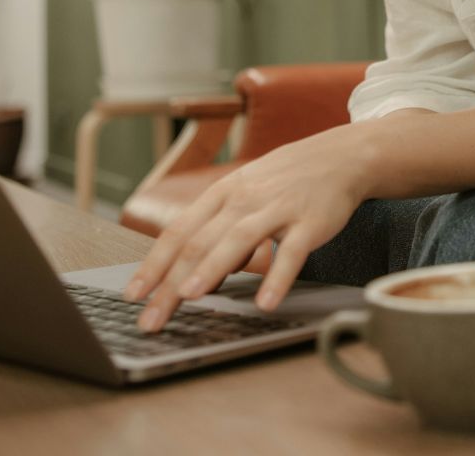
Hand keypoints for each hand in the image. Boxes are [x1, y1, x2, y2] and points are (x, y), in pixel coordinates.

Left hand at [121, 125, 373, 330]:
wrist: (341, 156)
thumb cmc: (287, 180)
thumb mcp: (246, 194)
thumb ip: (219, 231)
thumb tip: (196, 274)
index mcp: (223, 194)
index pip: (178, 232)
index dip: (153, 265)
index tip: (132, 295)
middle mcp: (244, 199)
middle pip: (199, 242)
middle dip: (170, 283)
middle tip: (151, 317)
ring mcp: (277, 209)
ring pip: (237, 240)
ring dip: (210, 269)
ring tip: (189, 298)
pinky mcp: (310, 222)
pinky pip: (291, 253)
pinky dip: (277, 278)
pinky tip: (265, 303)